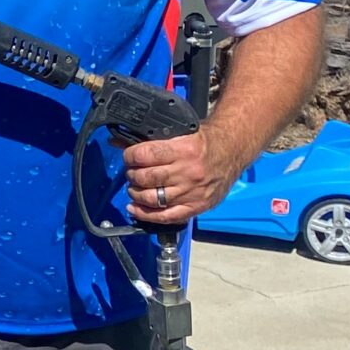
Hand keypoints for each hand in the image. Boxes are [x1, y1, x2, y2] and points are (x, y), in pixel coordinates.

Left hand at [120, 123, 239, 226]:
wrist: (232, 151)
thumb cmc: (203, 142)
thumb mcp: (179, 133)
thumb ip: (151, 140)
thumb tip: (117, 142)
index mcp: (184, 149)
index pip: (145, 155)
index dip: (130, 156)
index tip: (128, 157)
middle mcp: (189, 172)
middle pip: (146, 178)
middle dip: (132, 175)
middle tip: (132, 173)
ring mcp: (193, 191)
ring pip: (152, 198)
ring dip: (136, 194)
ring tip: (135, 188)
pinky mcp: (197, 206)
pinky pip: (166, 216)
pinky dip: (146, 215)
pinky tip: (135, 209)